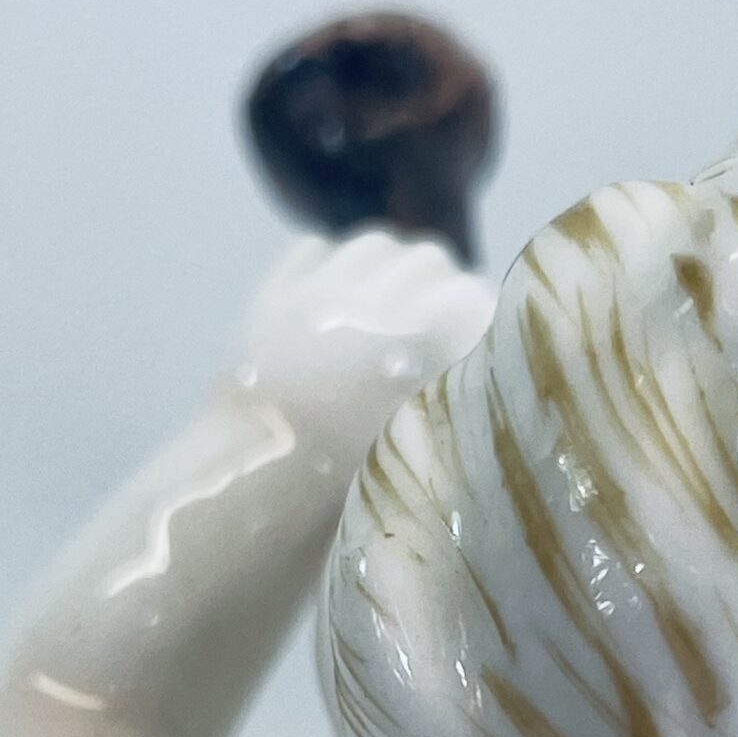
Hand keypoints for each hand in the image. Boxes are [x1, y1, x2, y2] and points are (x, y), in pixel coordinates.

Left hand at [226, 228, 495, 472]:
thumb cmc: (356, 482)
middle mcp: (379, 296)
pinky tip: (331, 307)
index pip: (475, 296)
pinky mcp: (275, 292)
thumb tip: (468, 365)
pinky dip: (330, 270)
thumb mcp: (424, 441)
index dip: (477, 320)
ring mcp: (321, 288)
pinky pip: (316, 251)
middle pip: (430, 259)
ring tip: (378, 313)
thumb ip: (452, 393)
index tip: (470, 348)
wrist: (260, 489)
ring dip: (386, 272)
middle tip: (425, 332)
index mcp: (428, 335)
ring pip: (374, 247)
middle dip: (435, 289)